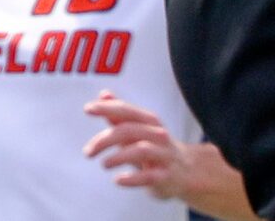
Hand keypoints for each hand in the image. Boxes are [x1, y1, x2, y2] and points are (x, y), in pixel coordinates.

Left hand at [83, 96, 237, 206]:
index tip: (87, 109)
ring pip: (141, 150)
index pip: (126, 110)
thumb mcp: (138, 129)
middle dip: (104, 139)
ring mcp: (165, 155)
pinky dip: (132, 178)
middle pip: (129, 131)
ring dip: (118, 157)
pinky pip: (149, 176)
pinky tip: (117, 180)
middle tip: (88, 152)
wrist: (187, 171)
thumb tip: (103, 94)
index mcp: (149, 121)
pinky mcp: (167, 176)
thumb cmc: (155, 147)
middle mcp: (158, 135)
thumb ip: (119, 114)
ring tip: (103, 164)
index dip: (107, 108)